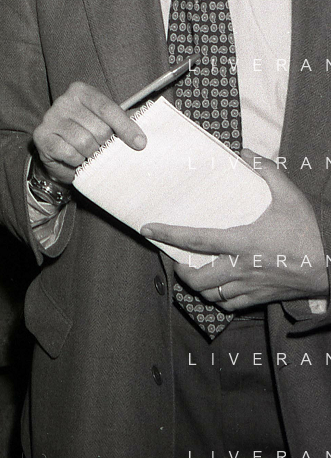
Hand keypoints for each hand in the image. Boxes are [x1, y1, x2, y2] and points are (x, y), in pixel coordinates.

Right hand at [32, 81, 145, 185]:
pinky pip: (69, 153)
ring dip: (91, 154)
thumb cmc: (86, 134)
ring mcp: (50, 118)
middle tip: (103, 149)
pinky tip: (75, 158)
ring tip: (89, 154)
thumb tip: (147, 125)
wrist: (58, 155)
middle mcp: (63, 101)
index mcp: (81, 91)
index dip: (126, 127)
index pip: (107, 108)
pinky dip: (77, 160)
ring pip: (84, 142)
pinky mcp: (42, 136)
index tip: (140, 143)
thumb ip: (123, 121)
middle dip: (105, 144)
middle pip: (98, 128)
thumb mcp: (105, 124)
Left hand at [143, 151, 329, 309]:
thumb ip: (267, 171)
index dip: (169, 235)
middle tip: (175, 258)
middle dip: (181, 271)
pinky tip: (218, 288)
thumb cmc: (309, 231)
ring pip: (212, 295)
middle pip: (198, 278)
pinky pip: (231, 305)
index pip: (197, 239)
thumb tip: (246, 153)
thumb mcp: (290, 195)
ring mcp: (250, 286)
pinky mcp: (260, 298)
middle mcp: (241, 267)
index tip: (149, 229)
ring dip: (198, 286)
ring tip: (193, 272)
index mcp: (243, 242)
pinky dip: (219, 298)